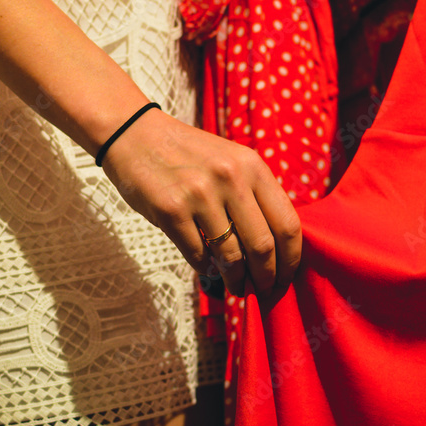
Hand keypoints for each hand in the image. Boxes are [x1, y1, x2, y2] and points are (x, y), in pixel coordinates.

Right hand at [101, 107, 301, 296]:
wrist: (135, 134)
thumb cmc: (188, 155)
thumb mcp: (231, 161)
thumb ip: (254, 196)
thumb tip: (274, 250)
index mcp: (253, 166)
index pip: (288, 224)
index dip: (290, 260)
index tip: (285, 278)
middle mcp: (230, 178)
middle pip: (263, 246)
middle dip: (266, 278)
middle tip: (262, 291)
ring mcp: (200, 194)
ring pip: (231, 256)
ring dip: (236, 280)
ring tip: (236, 286)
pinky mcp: (170, 210)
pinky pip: (198, 255)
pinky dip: (206, 268)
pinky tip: (207, 266)